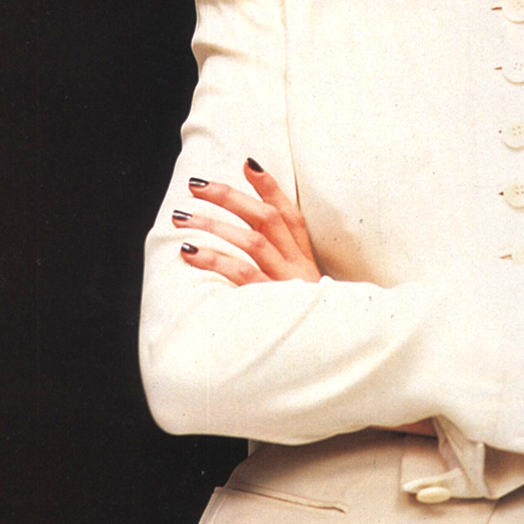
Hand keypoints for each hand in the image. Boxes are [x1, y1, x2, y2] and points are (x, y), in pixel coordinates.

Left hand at [177, 162, 435, 435]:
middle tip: (196, 185)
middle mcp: (299, 268)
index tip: (247, 163)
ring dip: (213, 225)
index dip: (270, 188)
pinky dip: (214, 260)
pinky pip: (242, 275)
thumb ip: (283, 270)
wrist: (340, 359)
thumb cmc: (313, 330)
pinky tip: (190, 253)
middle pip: (265, 220)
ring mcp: (287, 286)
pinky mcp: (273, 305)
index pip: (291, 215)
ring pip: (251, 242)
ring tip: (182, 217)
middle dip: (229, 197)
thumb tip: (252, 250)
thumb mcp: (304, 295)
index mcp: (308, 262)